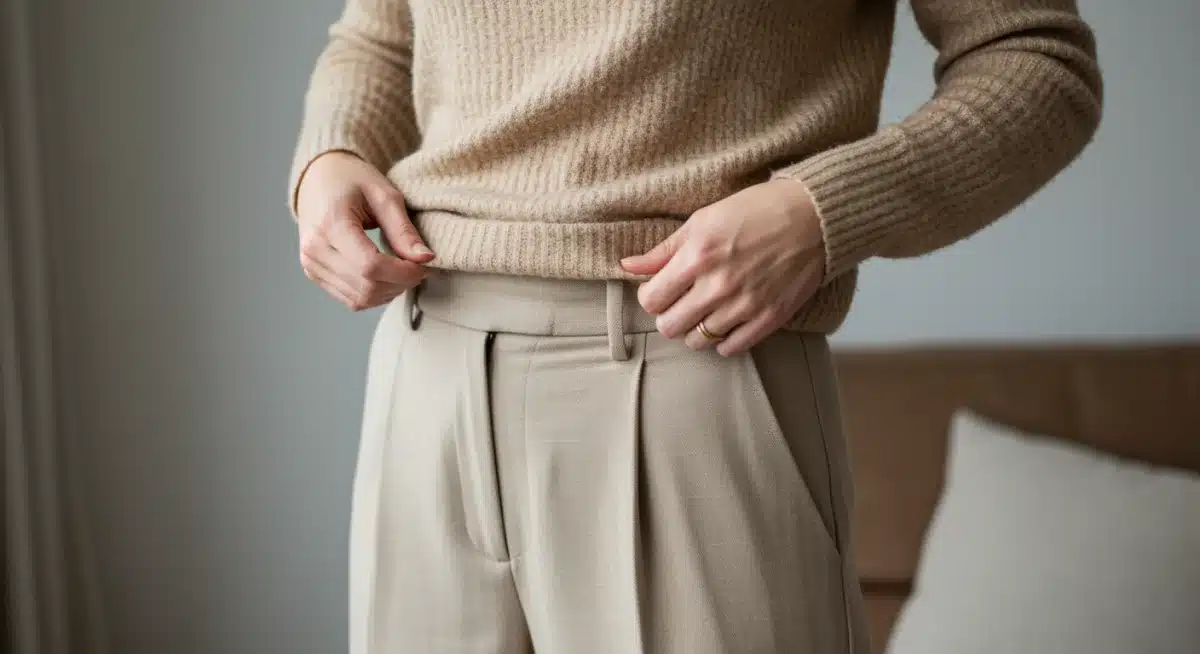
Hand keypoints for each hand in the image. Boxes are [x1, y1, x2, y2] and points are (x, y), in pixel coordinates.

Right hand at [296, 151, 433, 310]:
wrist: (318, 178)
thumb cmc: (352, 180)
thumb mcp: (384, 195)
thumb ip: (404, 230)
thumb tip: (426, 259)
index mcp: (331, 224)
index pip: (370, 266)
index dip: (403, 273)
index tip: (423, 264)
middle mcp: (315, 250)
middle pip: (366, 287)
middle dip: (400, 283)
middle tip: (417, 267)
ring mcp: (311, 265)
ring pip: (360, 299)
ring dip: (389, 291)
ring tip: (403, 270)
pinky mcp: (314, 274)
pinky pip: (350, 300)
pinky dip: (374, 294)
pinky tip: (386, 276)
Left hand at [620, 178, 824, 355]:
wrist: (812, 217)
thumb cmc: (754, 211)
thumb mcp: (702, 220)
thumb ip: (663, 250)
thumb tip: (628, 266)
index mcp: (697, 257)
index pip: (651, 300)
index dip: (651, 297)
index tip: (661, 289)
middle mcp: (718, 285)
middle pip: (669, 327)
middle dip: (669, 316)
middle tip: (680, 303)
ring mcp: (745, 306)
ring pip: (697, 342)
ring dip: (695, 329)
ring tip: (705, 311)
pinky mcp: (769, 319)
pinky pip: (730, 349)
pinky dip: (722, 341)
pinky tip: (726, 322)